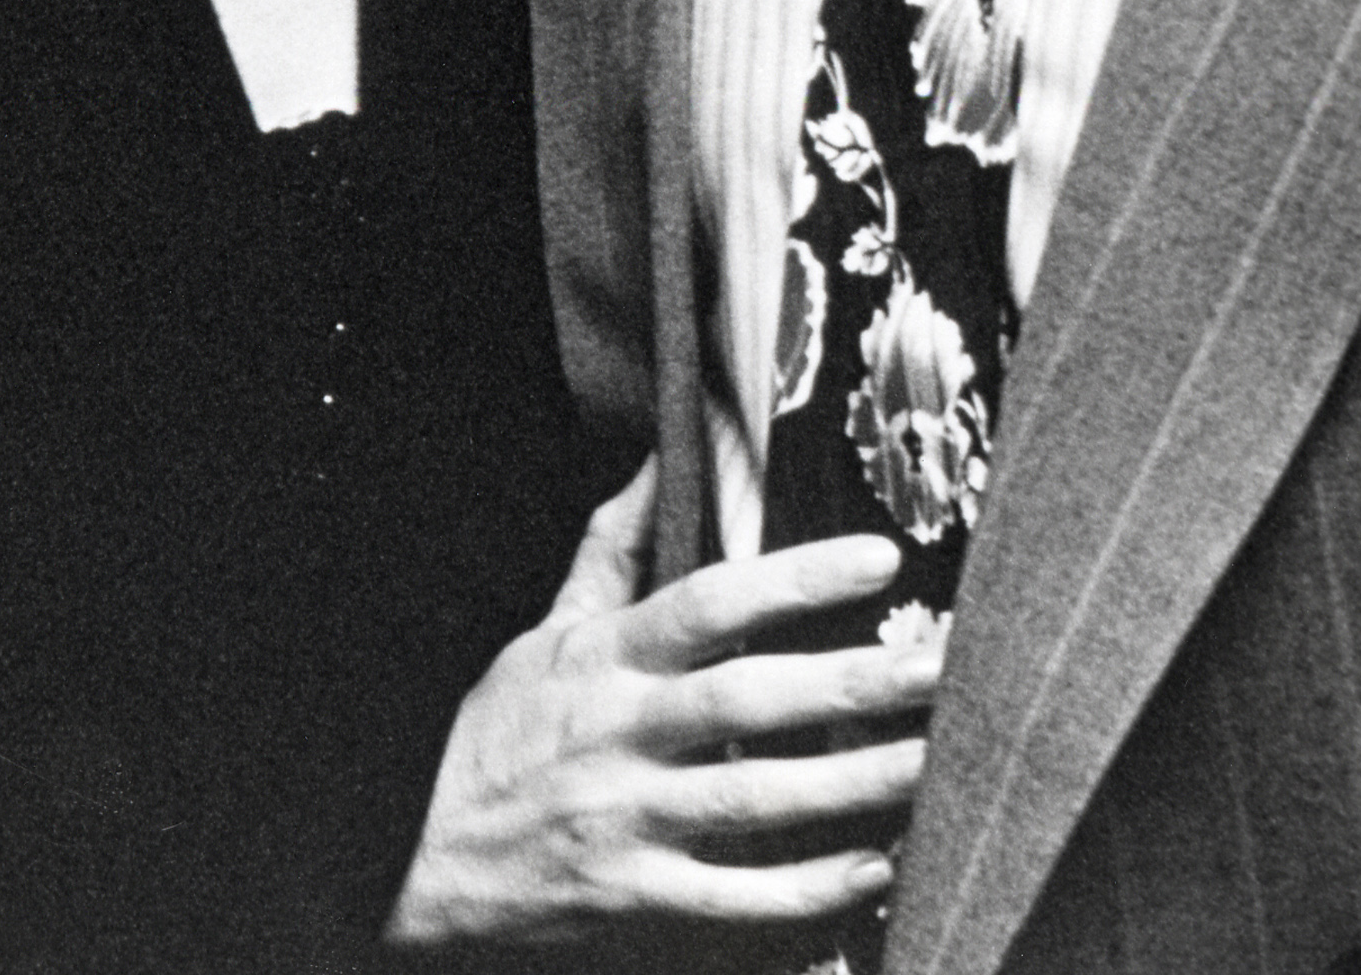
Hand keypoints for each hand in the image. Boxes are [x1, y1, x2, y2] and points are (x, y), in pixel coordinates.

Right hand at [385, 459, 940, 950]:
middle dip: (856, 684)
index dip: (797, 579)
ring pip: (759, 802)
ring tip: (936, 764)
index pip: (712, 603)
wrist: (417, 854)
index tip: (879, 557)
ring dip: (856, 786)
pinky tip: (875, 868)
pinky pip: (736, 900)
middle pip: (753, 703)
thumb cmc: (498, 738)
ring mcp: (630, 821)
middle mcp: (623, 735)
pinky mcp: (636, 898)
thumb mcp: (543, 635)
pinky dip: (808, 890)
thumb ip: (608, 552)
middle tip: (943, 666)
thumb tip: (653, 460)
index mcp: (608, 661)